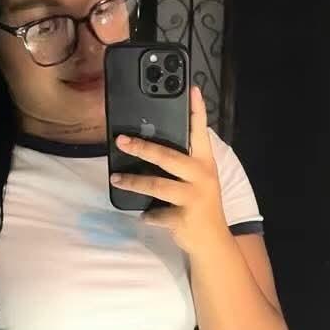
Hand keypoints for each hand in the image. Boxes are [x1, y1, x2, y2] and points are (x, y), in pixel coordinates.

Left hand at [111, 86, 228, 254]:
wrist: (213, 241)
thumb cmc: (201, 204)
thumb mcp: (198, 179)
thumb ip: (182, 162)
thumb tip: (147, 146)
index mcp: (205, 162)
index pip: (200, 131)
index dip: (197, 110)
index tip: (192, 89)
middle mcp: (201, 176)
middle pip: (168, 157)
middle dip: (142, 147)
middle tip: (121, 140)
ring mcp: (193, 197)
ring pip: (157, 185)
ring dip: (133, 182)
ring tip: (116, 178)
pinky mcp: (183, 218)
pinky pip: (157, 214)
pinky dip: (148, 215)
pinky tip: (144, 215)